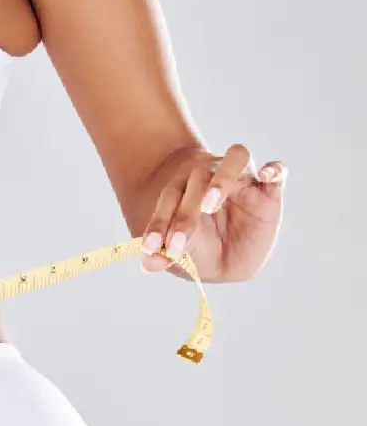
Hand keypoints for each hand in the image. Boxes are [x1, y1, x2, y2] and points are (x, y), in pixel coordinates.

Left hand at [139, 144, 286, 281]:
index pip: (170, 197)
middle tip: (178, 242)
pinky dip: (273, 170)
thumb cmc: (200, 249)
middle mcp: (212, 179)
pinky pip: (277, 172)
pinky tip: (266, 175)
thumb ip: (169, 254)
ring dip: (222, 179)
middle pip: (199, 179)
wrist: (230, 255)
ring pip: (235, 160)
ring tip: (209, 205)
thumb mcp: (185, 256)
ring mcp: (243, 181)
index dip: (159, 222)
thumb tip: (148, 265)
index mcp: (184, 191)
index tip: (151, 248)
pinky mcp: (269, 191)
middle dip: (185, 213)